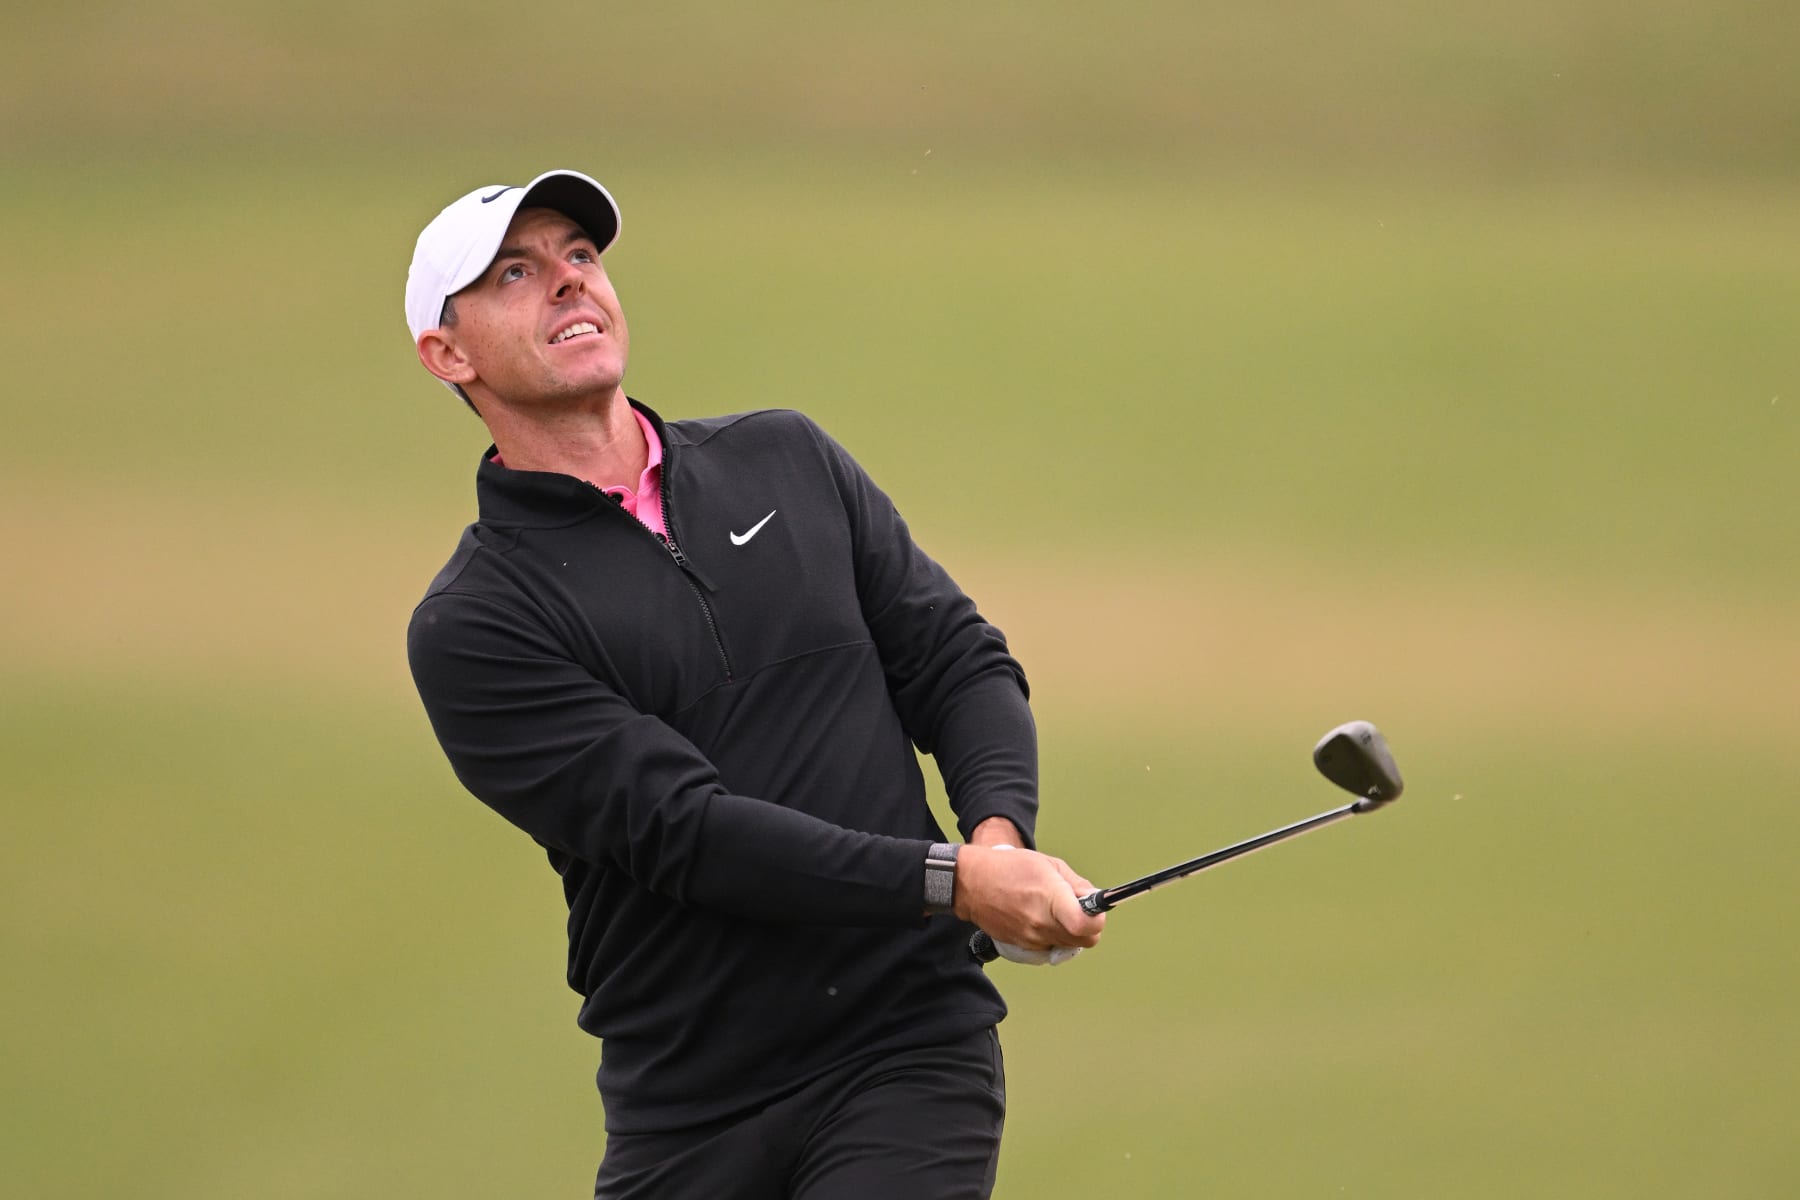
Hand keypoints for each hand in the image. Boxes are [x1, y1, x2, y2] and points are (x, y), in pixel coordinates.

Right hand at [953, 843, 1104, 952]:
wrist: (972, 883)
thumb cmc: (1010, 868)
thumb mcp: (1049, 865)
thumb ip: (1077, 884)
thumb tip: (1095, 899)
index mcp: (1050, 898)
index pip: (1086, 926)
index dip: (1097, 920)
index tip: (1096, 910)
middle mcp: (1041, 923)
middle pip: (1084, 941)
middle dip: (1088, 927)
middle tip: (1079, 910)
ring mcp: (1031, 938)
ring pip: (1068, 946)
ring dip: (1070, 932)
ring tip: (1056, 911)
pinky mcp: (1022, 947)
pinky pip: (1050, 948)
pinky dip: (1053, 937)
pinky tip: (1042, 919)